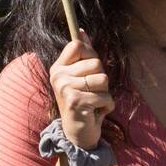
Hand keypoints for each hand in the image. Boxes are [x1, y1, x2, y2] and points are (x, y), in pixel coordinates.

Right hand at [48, 29, 114, 150]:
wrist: (78, 133)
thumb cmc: (84, 102)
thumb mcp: (82, 77)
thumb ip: (83, 55)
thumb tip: (81, 31)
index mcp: (58, 67)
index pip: (77, 45)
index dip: (91, 53)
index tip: (91, 68)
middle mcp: (58, 76)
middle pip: (96, 62)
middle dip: (102, 78)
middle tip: (92, 92)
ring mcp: (65, 88)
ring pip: (103, 79)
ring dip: (105, 92)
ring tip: (95, 101)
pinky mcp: (75, 102)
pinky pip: (105, 96)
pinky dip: (108, 105)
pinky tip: (97, 112)